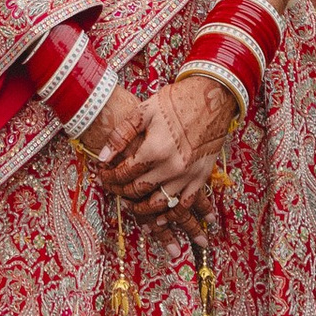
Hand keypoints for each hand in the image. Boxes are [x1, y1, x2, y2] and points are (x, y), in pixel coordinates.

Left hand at [104, 76, 238, 226]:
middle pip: (139, 190)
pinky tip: (160, 219)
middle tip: (112, 190)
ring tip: (131, 206)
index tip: (102, 176)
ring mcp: (188, 174)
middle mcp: (171, 166)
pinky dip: (171, 215)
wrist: (212, 96)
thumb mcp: (144, 111)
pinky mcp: (202, 176)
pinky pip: (185, 204)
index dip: (109, 177)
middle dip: (121, 192)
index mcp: (155, 149)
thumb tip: (103, 156)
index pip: (125, 173)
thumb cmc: (176, 101)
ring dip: (142, 209)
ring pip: (160, 203)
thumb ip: (121, 135)